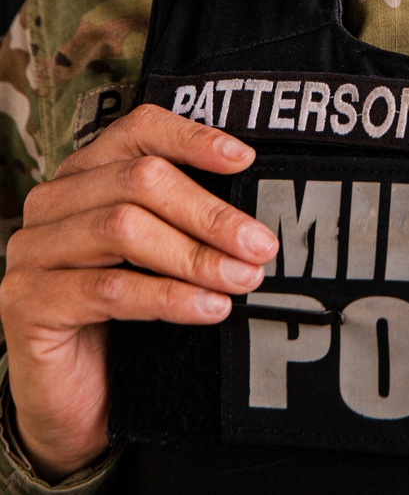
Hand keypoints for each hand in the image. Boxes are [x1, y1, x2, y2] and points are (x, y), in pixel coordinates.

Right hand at [0, 104, 277, 480]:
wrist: (77, 402)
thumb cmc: (126, 322)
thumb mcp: (161, 258)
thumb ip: (188, 220)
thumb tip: (256, 210)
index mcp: (86, 173)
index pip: (139, 130)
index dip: (192, 138)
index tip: (244, 159)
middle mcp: (52, 200)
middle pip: (140, 180)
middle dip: (209, 213)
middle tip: (260, 245)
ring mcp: (32, 249)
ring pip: (124, 229)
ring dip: (194, 255)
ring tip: (242, 278)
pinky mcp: (25, 300)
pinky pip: (108, 289)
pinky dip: (166, 297)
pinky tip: (208, 308)